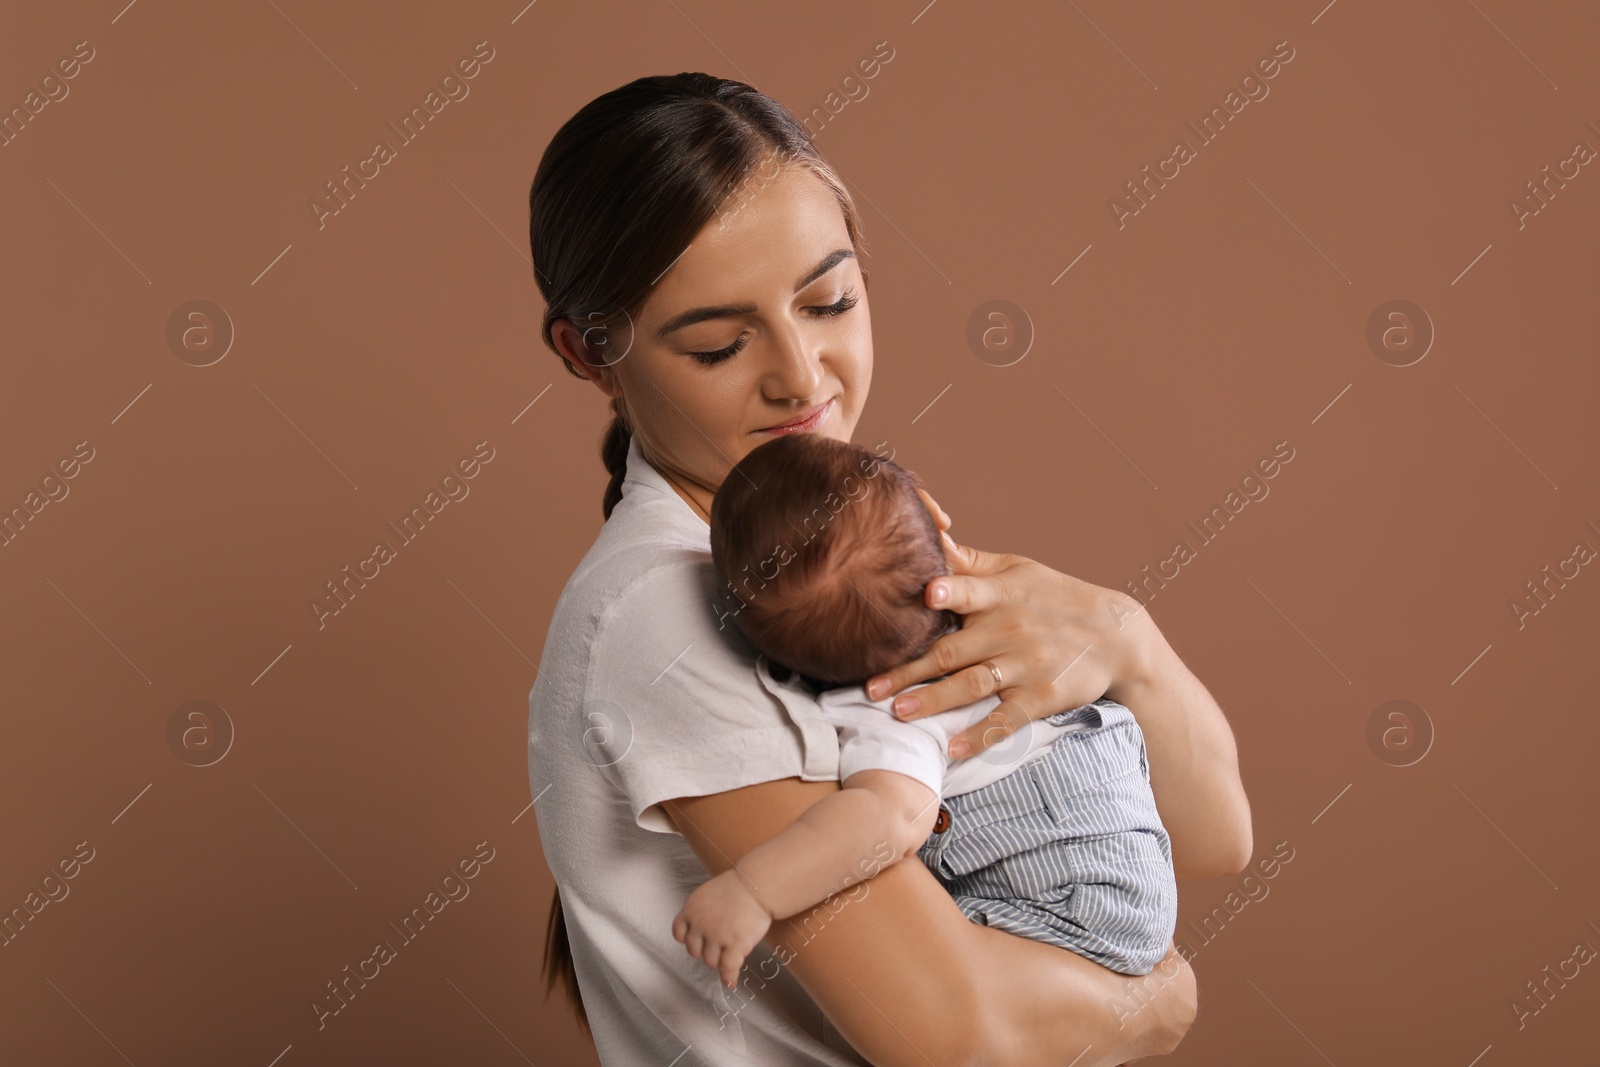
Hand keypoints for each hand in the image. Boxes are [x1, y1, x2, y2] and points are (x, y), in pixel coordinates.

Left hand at [671, 868, 773, 989]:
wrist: (757, 885)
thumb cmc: (738, 886)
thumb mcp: (708, 893)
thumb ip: (701, 911)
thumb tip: (700, 926)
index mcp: (691, 910)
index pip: (679, 934)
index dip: (689, 939)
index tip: (698, 941)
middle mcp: (700, 925)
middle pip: (695, 951)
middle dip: (706, 950)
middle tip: (720, 946)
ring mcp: (716, 936)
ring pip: (711, 961)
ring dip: (720, 961)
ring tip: (730, 955)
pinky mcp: (735, 945)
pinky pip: (728, 968)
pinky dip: (729, 977)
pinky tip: (731, 982)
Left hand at [868, 489, 1154, 759]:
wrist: (1117, 634)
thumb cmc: (1055, 596)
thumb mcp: (1018, 570)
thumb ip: (969, 564)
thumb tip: (926, 540)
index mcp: (1001, 595)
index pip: (970, 591)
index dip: (949, 592)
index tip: (926, 595)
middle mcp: (1010, 630)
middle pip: (952, 651)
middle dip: (909, 669)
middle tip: (871, 686)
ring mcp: (1026, 665)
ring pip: (973, 685)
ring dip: (934, 701)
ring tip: (899, 713)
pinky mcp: (1041, 697)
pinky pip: (1007, 719)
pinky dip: (982, 735)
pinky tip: (954, 749)